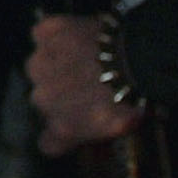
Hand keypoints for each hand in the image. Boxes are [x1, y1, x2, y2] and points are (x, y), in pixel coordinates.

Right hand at [29, 12, 138, 154]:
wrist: (138, 58)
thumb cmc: (136, 95)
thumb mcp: (123, 125)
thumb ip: (101, 129)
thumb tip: (106, 124)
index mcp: (63, 129)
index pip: (49, 143)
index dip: (64, 132)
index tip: (78, 123)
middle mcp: (42, 99)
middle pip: (46, 100)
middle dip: (63, 94)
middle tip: (91, 83)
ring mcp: (39, 65)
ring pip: (41, 67)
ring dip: (57, 65)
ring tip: (85, 57)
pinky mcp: (44, 34)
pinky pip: (44, 35)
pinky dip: (57, 36)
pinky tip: (77, 35)